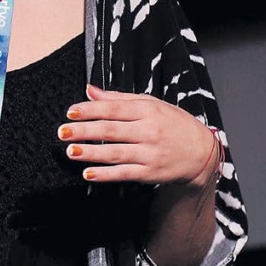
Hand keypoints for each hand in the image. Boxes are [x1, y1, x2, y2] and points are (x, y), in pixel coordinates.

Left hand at [58, 85, 217, 185]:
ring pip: (116, 153)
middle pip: (111, 130)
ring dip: (91, 153)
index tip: (71, 111)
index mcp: (148, 110)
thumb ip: (118, 99)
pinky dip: (106, 174)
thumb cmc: (173, 124)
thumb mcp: (151, 104)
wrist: (202, 153)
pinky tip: (88, 173)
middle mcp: (149, 131)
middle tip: (63, 132)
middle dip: (85, 131)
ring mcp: (150, 153)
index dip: (91, 110)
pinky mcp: (150, 173)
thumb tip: (90, 91)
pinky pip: (125, 173)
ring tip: (70, 151)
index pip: (114, 109)